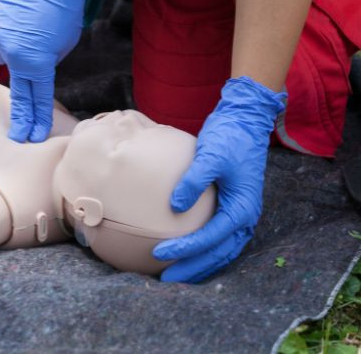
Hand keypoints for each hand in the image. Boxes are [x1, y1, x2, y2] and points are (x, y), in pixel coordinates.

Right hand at [0, 0, 87, 142]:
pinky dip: (13, 37)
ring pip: (10, 58)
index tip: (33, 137)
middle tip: (18, 136)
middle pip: (18, 92)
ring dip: (21, 56)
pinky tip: (25, 24)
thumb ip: (48, 63)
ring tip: (35, 36)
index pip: (38, 99)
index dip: (37, 120)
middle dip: (21, 116)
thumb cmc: (64, 8)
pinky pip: (3, 39)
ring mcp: (0, 39)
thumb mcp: (65, 43)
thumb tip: (35, 67)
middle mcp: (13, 55)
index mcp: (36, 63)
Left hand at [152, 76, 286, 282]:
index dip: (185, 249)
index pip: (211, 237)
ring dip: (199, 265)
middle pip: (218, 254)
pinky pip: (218, 240)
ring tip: (173, 276)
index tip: (159, 253)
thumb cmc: (228, 137)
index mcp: (242, 207)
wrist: (244, 123)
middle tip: (164, 280)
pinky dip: (203, 252)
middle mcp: (245, 217)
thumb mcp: (210, 155)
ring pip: (221, 252)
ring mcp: (239, 215)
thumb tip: (175, 206)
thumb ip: (193, 180)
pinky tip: (184, 256)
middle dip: (191, 269)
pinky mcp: (231, 209)